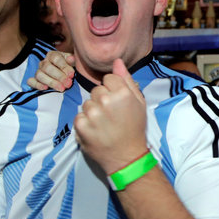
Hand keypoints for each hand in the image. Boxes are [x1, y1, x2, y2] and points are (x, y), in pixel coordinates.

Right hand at [27, 50, 74, 90]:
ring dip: (51, 82)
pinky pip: (31, 81)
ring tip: (61, 88)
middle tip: (68, 83)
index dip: (64, 66)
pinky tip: (45, 88)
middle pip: (47, 67)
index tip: (71, 74)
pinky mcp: (34, 80)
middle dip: (59, 76)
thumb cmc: (68, 67)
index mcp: (52, 55)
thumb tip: (71, 59)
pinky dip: (37, 85)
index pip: (56, 58)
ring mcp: (38, 71)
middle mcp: (44, 62)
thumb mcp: (72, 62)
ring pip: (40, 75)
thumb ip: (72, 60)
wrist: (64, 74)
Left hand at [73, 59, 147, 174]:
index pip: (108, 79)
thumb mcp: (138, 102)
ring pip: (87, 103)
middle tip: (112, 116)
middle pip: (96, 90)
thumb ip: (126, 80)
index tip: (118, 103)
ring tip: (104, 125)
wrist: (127, 156)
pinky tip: (96, 131)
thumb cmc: (134, 129)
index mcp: (122, 93)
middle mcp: (106, 100)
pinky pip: (80, 116)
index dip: (113, 90)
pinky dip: (86, 123)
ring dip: (93, 112)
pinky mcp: (81, 125)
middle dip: (102, 100)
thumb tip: (117, 61)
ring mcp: (92, 114)